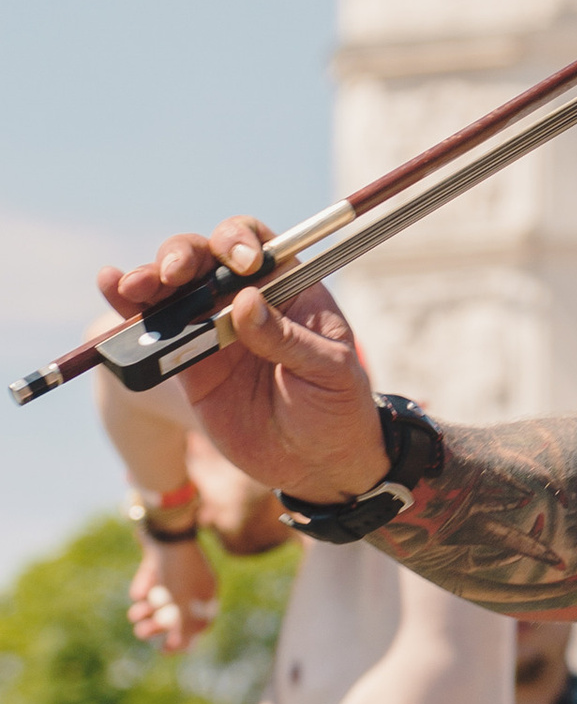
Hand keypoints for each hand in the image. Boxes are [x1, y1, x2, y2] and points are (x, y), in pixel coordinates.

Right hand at [93, 221, 389, 503]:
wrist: (315, 463)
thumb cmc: (337, 406)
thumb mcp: (329, 370)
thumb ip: (287, 338)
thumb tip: (243, 301)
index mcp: (289, 287)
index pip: (257, 244)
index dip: (240, 241)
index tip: (241, 263)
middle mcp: (245, 298)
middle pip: (205, 258)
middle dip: (183, 256)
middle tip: (172, 274)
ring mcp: (212, 328)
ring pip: (174, 289)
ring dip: (149, 279)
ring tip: (133, 287)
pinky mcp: (188, 363)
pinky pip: (156, 332)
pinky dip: (130, 312)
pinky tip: (111, 288)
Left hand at [129, 530, 219, 654]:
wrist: (164, 524)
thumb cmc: (176, 565)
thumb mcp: (180, 600)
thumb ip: (182, 624)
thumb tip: (180, 647)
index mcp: (207, 589)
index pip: (200, 621)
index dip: (184, 639)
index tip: (166, 650)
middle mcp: (194, 580)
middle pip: (177, 610)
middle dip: (158, 624)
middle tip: (141, 632)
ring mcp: (177, 568)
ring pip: (161, 596)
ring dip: (147, 609)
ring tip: (134, 614)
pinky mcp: (160, 557)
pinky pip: (152, 577)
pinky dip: (144, 586)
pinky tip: (136, 592)